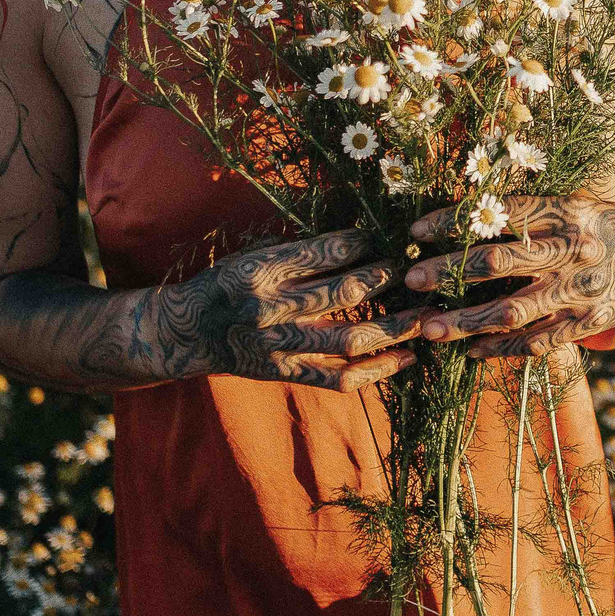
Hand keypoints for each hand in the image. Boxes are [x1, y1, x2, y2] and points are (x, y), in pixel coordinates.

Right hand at [173, 229, 423, 390]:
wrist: (188, 333)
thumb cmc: (227, 285)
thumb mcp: (253, 257)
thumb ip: (298, 253)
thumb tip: (361, 240)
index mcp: (260, 271)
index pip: (323, 253)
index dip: (362, 244)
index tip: (387, 237)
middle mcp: (269, 309)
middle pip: (343, 294)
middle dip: (386, 279)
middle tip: (417, 270)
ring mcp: (279, 346)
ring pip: (349, 339)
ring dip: (394, 327)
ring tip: (426, 314)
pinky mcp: (286, 373)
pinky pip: (339, 378)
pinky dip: (377, 370)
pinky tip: (407, 357)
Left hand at [403, 196, 614, 358]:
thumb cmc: (596, 226)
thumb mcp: (569, 206)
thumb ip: (525, 214)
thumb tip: (460, 218)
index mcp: (563, 213)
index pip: (498, 215)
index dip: (453, 222)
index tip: (414, 230)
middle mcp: (572, 251)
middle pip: (497, 263)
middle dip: (448, 273)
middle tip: (410, 281)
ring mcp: (579, 291)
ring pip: (511, 311)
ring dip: (465, 321)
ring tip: (428, 327)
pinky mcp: (587, 323)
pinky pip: (537, 341)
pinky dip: (501, 348)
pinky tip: (471, 350)